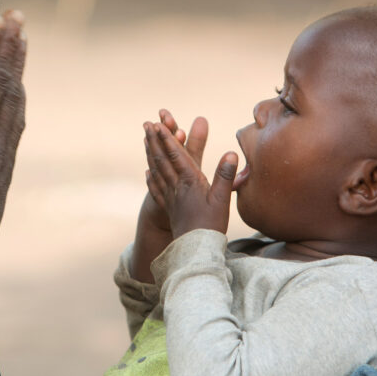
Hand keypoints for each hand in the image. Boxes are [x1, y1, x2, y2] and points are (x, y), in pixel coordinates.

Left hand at [144, 120, 236, 237]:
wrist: (195, 251)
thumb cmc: (211, 225)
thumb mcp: (221, 199)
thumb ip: (225, 176)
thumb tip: (231, 153)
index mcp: (189, 182)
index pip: (175, 156)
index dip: (167, 139)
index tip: (158, 124)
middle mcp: (176, 187)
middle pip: (162, 160)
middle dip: (154, 141)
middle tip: (146, 124)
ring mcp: (170, 198)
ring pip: (157, 171)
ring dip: (151, 154)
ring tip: (145, 140)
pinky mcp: (169, 208)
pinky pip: (157, 189)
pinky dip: (151, 178)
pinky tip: (147, 173)